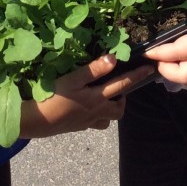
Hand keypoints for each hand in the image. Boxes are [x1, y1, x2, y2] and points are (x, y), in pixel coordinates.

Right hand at [20, 54, 153, 137]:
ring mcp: (87, 122)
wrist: (36, 121)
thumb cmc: (54, 97)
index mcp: (97, 98)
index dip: (137, 76)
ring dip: (111, 108)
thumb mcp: (73, 79)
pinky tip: (89, 107)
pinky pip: (95, 123)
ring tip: (105, 96)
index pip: (123, 85)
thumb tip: (114, 58)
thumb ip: (93, 69)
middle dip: (124, 98)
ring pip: (108, 119)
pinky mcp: (78, 126)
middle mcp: (96, 112)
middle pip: (119, 109)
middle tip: (119, 86)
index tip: (150, 69)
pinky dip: (98, 116)